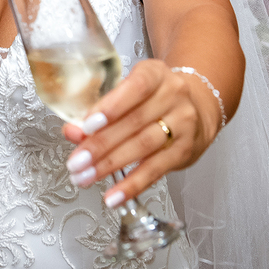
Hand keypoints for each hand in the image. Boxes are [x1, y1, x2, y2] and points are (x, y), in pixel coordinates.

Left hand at [60, 59, 218, 204]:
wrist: (197, 108)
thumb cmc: (153, 98)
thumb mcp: (128, 92)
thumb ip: (99, 110)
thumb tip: (72, 132)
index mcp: (155, 73)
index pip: (136, 87)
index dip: (111, 107)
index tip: (87, 126)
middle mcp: (172, 96)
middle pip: (134, 122)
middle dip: (100, 145)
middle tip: (76, 161)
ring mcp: (182, 123)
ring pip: (143, 147)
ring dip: (110, 165)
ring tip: (86, 177)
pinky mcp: (184, 151)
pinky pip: (156, 170)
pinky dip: (132, 185)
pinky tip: (114, 195)